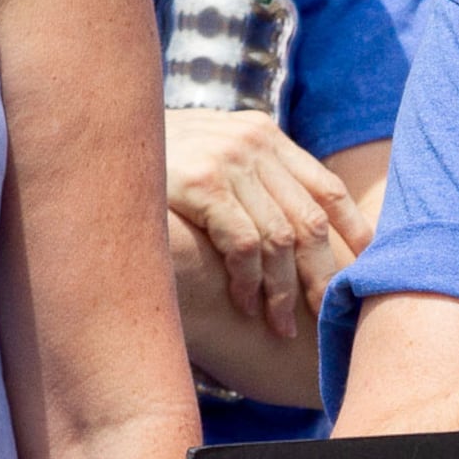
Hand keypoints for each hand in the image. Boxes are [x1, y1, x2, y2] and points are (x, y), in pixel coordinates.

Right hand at [169, 108, 363, 340]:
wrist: (92, 138)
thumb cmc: (150, 164)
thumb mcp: (207, 156)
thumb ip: (248, 180)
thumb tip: (294, 233)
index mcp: (263, 135)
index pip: (326, 187)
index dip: (353, 232)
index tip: (366, 269)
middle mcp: (253, 142)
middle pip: (311, 220)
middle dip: (321, 276)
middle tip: (324, 316)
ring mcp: (228, 160)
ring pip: (282, 239)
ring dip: (282, 291)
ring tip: (279, 324)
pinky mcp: (202, 182)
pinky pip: (244, 243)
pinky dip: (248, 281)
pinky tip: (244, 304)